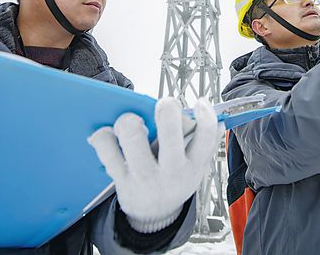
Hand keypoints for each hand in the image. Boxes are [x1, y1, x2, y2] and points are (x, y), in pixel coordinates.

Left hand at [87, 97, 218, 232]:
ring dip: (130, 119)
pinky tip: (108, 133)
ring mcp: (145, 175)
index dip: (205, 114)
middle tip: (163, 105)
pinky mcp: (121, 179)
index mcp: (193, 166)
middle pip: (169, 129)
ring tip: (131, 120)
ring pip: (133, 134)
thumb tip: (216, 119)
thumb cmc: (174, 182)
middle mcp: (170, 171)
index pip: (204, 137)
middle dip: (166, 107)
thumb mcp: (196, 167)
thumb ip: (206, 143)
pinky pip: (107, 149)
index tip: (200, 102)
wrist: (153, 216)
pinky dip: (103, 136)